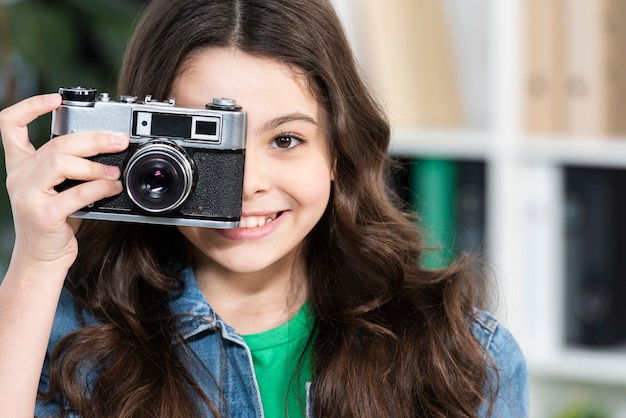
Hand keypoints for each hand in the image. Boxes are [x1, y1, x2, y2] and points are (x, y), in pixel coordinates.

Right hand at [0, 93, 128, 271]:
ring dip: (95, 165)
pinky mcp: (42, 214)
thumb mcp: (57, 189)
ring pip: (61, 163)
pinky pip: (75, 193)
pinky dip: (99, 187)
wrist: (41, 258)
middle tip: (118, 139)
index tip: (56, 98)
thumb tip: (107, 148)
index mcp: (20, 166)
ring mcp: (27, 195)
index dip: (31, 106)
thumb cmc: (54, 221)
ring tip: (114, 171)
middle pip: (55, 144)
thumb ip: (70, 168)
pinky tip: (112, 187)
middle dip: (92, 138)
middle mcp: (20, 176)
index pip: (10, 125)